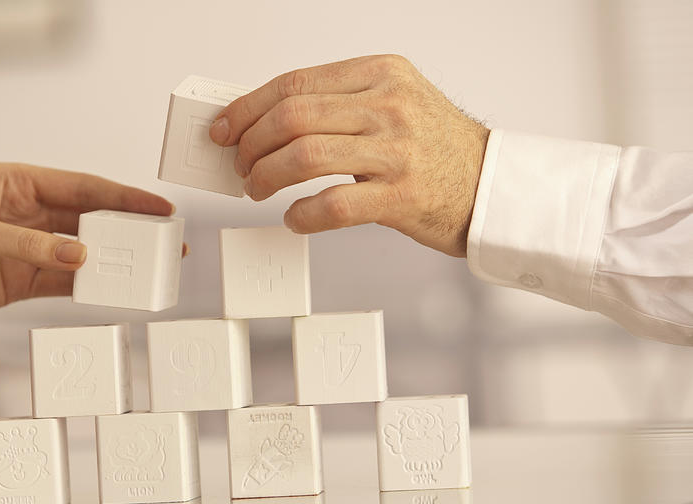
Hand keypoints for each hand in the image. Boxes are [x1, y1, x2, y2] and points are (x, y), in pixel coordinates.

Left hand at [0, 163, 176, 323]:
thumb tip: (82, 255)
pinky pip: (63, 280)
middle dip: (127, 229)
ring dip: (111, 260)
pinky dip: (87, 286)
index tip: (158, 207)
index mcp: (17, 183)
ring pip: (81, 250)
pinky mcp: (20, 279)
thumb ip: (32, 245)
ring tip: (146, 268)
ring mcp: (27, 246)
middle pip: (89, 218)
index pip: (82, 188)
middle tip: (165, 240)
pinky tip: (110, 290)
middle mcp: (27, 212)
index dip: (123, 197)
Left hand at [209, 55, 489, 256]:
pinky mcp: (402, 196)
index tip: (225, 128)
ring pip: (305, 156)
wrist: (489, 184)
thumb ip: (337, 105)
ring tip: (257, 189)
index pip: (295, 83)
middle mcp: (388, 106)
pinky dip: (302, 215)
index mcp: (380, 74)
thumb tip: (265, 121)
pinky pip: (333, 205)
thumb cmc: (434, 147)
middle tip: (241, 165)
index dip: (248, 107)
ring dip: (266, 177)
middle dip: (251, 144)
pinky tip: (294, 218)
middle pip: (292, 117)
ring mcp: (397, 151)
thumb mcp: (391, 103)